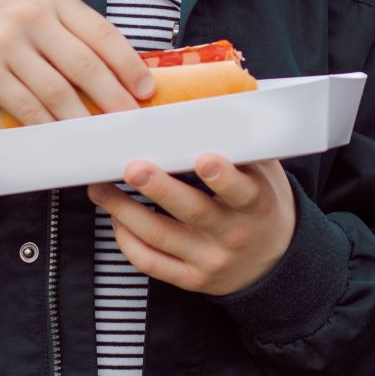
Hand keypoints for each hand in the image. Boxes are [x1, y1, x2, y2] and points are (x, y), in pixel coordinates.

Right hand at [0, 0, 153, 124]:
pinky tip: (63, 138)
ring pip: (58, 91)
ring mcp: (5, 41)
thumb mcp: (33, 19)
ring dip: (83, 119)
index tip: (146, 90)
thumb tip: (122, 75)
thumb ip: (70, 38)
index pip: (102, 33)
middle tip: (130, 121)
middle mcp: (29, 14)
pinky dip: (49, 127)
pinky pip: (29, 107)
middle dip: (114, 98)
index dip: (129, 65)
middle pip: (85, 64)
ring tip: (100, 135)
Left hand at [86, 154, 296, 295]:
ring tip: (100, 187)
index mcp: (256, 203)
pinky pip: (151, 263)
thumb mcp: (265, 172)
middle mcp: (233, 234)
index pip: (241, 191)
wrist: (274, 259)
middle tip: (134, 168)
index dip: (223, 177)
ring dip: (125, 210)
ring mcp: (209, 260)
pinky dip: (128, 240)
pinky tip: (116, 218)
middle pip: (193, 211)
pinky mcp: (190, 278)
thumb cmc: (262, 202)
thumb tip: (208, 97)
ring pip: (161, 237)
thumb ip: (241, 143)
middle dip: (160, 189)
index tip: (204, 158)